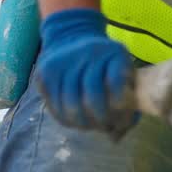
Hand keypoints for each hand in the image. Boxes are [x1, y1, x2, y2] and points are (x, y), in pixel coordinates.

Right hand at [35, 7, 136, 135]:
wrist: (72, 33)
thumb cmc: (104, 60)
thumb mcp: (122, 68)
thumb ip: (126, 96)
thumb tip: (116, 137)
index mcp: (113, 51)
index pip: (117, 85)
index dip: (121, 109)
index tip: (123, 120)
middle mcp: (87, 53)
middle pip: (92, 99)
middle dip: (101, 120)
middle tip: (105, 127)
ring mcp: (63, 62)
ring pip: (71, 107)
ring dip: (83, 124)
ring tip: (91, 126)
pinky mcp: (45, 74)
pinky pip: (55, 108)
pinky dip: (67, 120)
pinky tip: (76, 121)